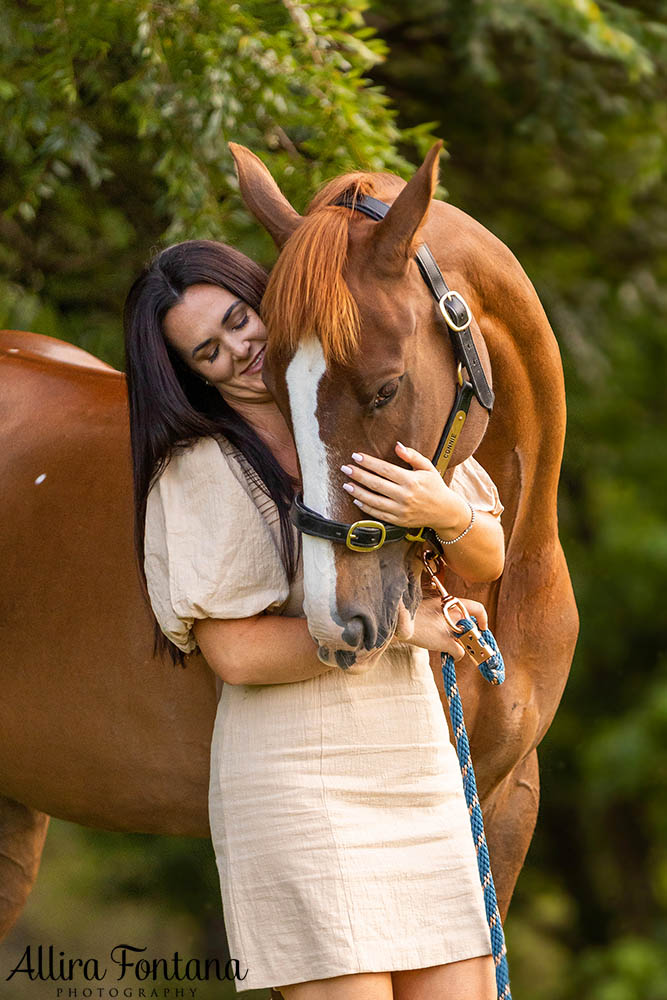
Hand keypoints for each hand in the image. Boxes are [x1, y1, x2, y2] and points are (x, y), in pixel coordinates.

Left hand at [340, 441, 470, 534]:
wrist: (445, 512)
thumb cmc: (435, 486)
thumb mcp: (428, 468)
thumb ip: (413, 456)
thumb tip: (397, 445)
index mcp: (411, 481)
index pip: (385, 470)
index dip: (368, 462)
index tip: (356, 456)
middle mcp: (405, 496)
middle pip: (376, 484)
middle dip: (358, 475)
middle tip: (345, 468)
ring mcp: (401, 510)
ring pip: (374, 501)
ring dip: (357, 492)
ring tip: (346, 484)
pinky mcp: (398, 521)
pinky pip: (378, 514)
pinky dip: (366, 507)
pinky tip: (356, 500)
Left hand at [393, 595, 488, 657]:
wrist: (395, 624)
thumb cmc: (419, 628)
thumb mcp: (442, 642)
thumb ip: (457, 649)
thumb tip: (461, 654)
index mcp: (454, 606)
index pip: (477, 608)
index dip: (483, 621)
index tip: (482, 633)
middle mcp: (448, 607)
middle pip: (466, 619)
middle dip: (469, 634)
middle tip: (467, 647)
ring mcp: (438, 611)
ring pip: (455, 624)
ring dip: (457, 637)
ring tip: (453, 649)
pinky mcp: (429, 618)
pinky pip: (444, 626)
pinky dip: (446, 636)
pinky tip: (442, 646)